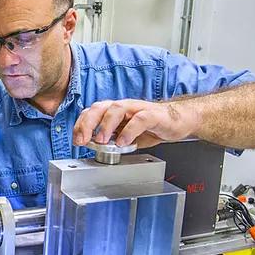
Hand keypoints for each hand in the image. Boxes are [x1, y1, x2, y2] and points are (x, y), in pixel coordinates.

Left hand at [73, 99, 198, 147]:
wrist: (178, 121)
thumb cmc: (150, 126)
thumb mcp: (126, 135)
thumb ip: (112, 139)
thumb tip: (94, 147)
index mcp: (114, 111)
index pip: (91, 113)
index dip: (81, 125)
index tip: (76, 140)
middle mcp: (123, 107)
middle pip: (100, 107)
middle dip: (88, 123)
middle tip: (82, 140)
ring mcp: (137, 109)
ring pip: (117, 109)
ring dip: (106, 125)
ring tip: (101, 141)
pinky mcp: (153, 115)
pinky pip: (139, 119)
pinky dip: (129, 130)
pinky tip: (124, 143)